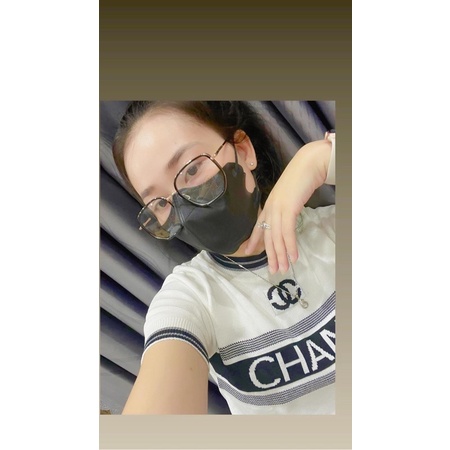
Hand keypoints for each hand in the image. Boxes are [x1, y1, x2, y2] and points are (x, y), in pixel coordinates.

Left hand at [245, 139, 331, 273]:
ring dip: (280, 255)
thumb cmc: (301, 179)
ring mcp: (278, 208)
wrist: (308, 164)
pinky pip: (287, 232)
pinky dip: (290, 246)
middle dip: (270, 255)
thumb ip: (285, 208)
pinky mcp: (288, 208)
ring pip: (276, 237)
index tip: (247, 251)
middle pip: (268, 236)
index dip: (253, 240)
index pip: (258, 226)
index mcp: (269, 205)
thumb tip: (286, 221)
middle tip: (273, 270)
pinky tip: (293, 257)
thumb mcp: (289, 196)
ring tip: (282, 268)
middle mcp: (270, 208)